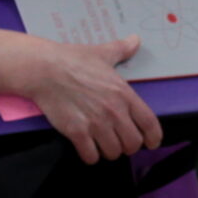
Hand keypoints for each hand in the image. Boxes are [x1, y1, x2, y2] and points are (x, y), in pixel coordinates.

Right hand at [24, 35, 165, 163]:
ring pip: (113, 153)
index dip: (153, 138)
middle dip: (128, 146)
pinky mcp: (76, 132)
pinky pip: (91, 157)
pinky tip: (86, 147)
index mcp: (124, 94)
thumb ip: (122, 49)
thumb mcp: (102, 53)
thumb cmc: (73, 59)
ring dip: (108, 151)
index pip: (149, 124)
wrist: (44, 69)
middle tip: (119, 140)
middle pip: (133, 144)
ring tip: (102, 143)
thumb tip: (136, 40)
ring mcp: (95, 124)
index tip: (150, 143)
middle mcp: (114, 112)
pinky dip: (90, 156)